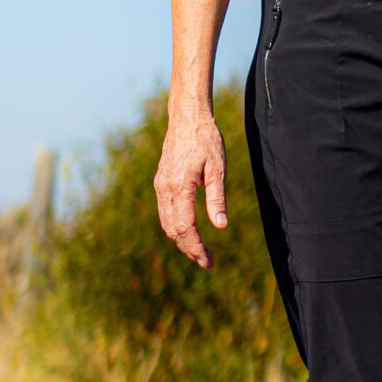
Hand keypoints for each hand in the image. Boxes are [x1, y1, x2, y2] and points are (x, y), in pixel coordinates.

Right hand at [154, 106, 228, 267]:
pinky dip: (175, 228)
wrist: (186, 118)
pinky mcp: (160, 183)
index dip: (196, 247)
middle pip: (173, 230)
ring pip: (166, 223)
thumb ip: (217, 198)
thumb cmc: (206, 139)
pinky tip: (188, 234)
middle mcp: (164, 188)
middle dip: (189, 249)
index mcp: (179, 186)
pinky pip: (165, 213)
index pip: (185, 227)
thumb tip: (221, 226)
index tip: (208, 262)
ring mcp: (160, 186)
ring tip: (199, 253)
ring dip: (181, 241)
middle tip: (206, 263)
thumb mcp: (218, 167)